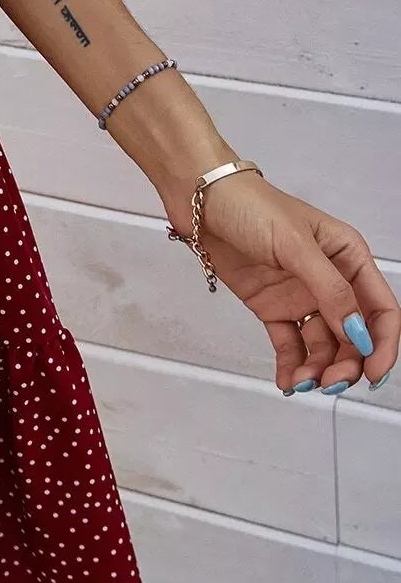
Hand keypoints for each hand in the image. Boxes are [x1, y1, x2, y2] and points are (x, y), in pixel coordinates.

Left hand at [161, 171, 398, 394]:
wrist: (200, 200)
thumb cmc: (251, 206)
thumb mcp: (296, 244)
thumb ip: (329, 289)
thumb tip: (357, 332)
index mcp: (348, 256)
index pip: (380, 308)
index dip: (382, 343)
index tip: (372, 372)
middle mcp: (330, 279)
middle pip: (353, 334)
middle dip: (347, 362)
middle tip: (330, 382)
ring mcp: (300, 295)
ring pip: (322, 343)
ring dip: (317, 367)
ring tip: (302, 381)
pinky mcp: (272, 307)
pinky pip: (290, 343)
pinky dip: (291, 364)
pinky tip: (288, 380)